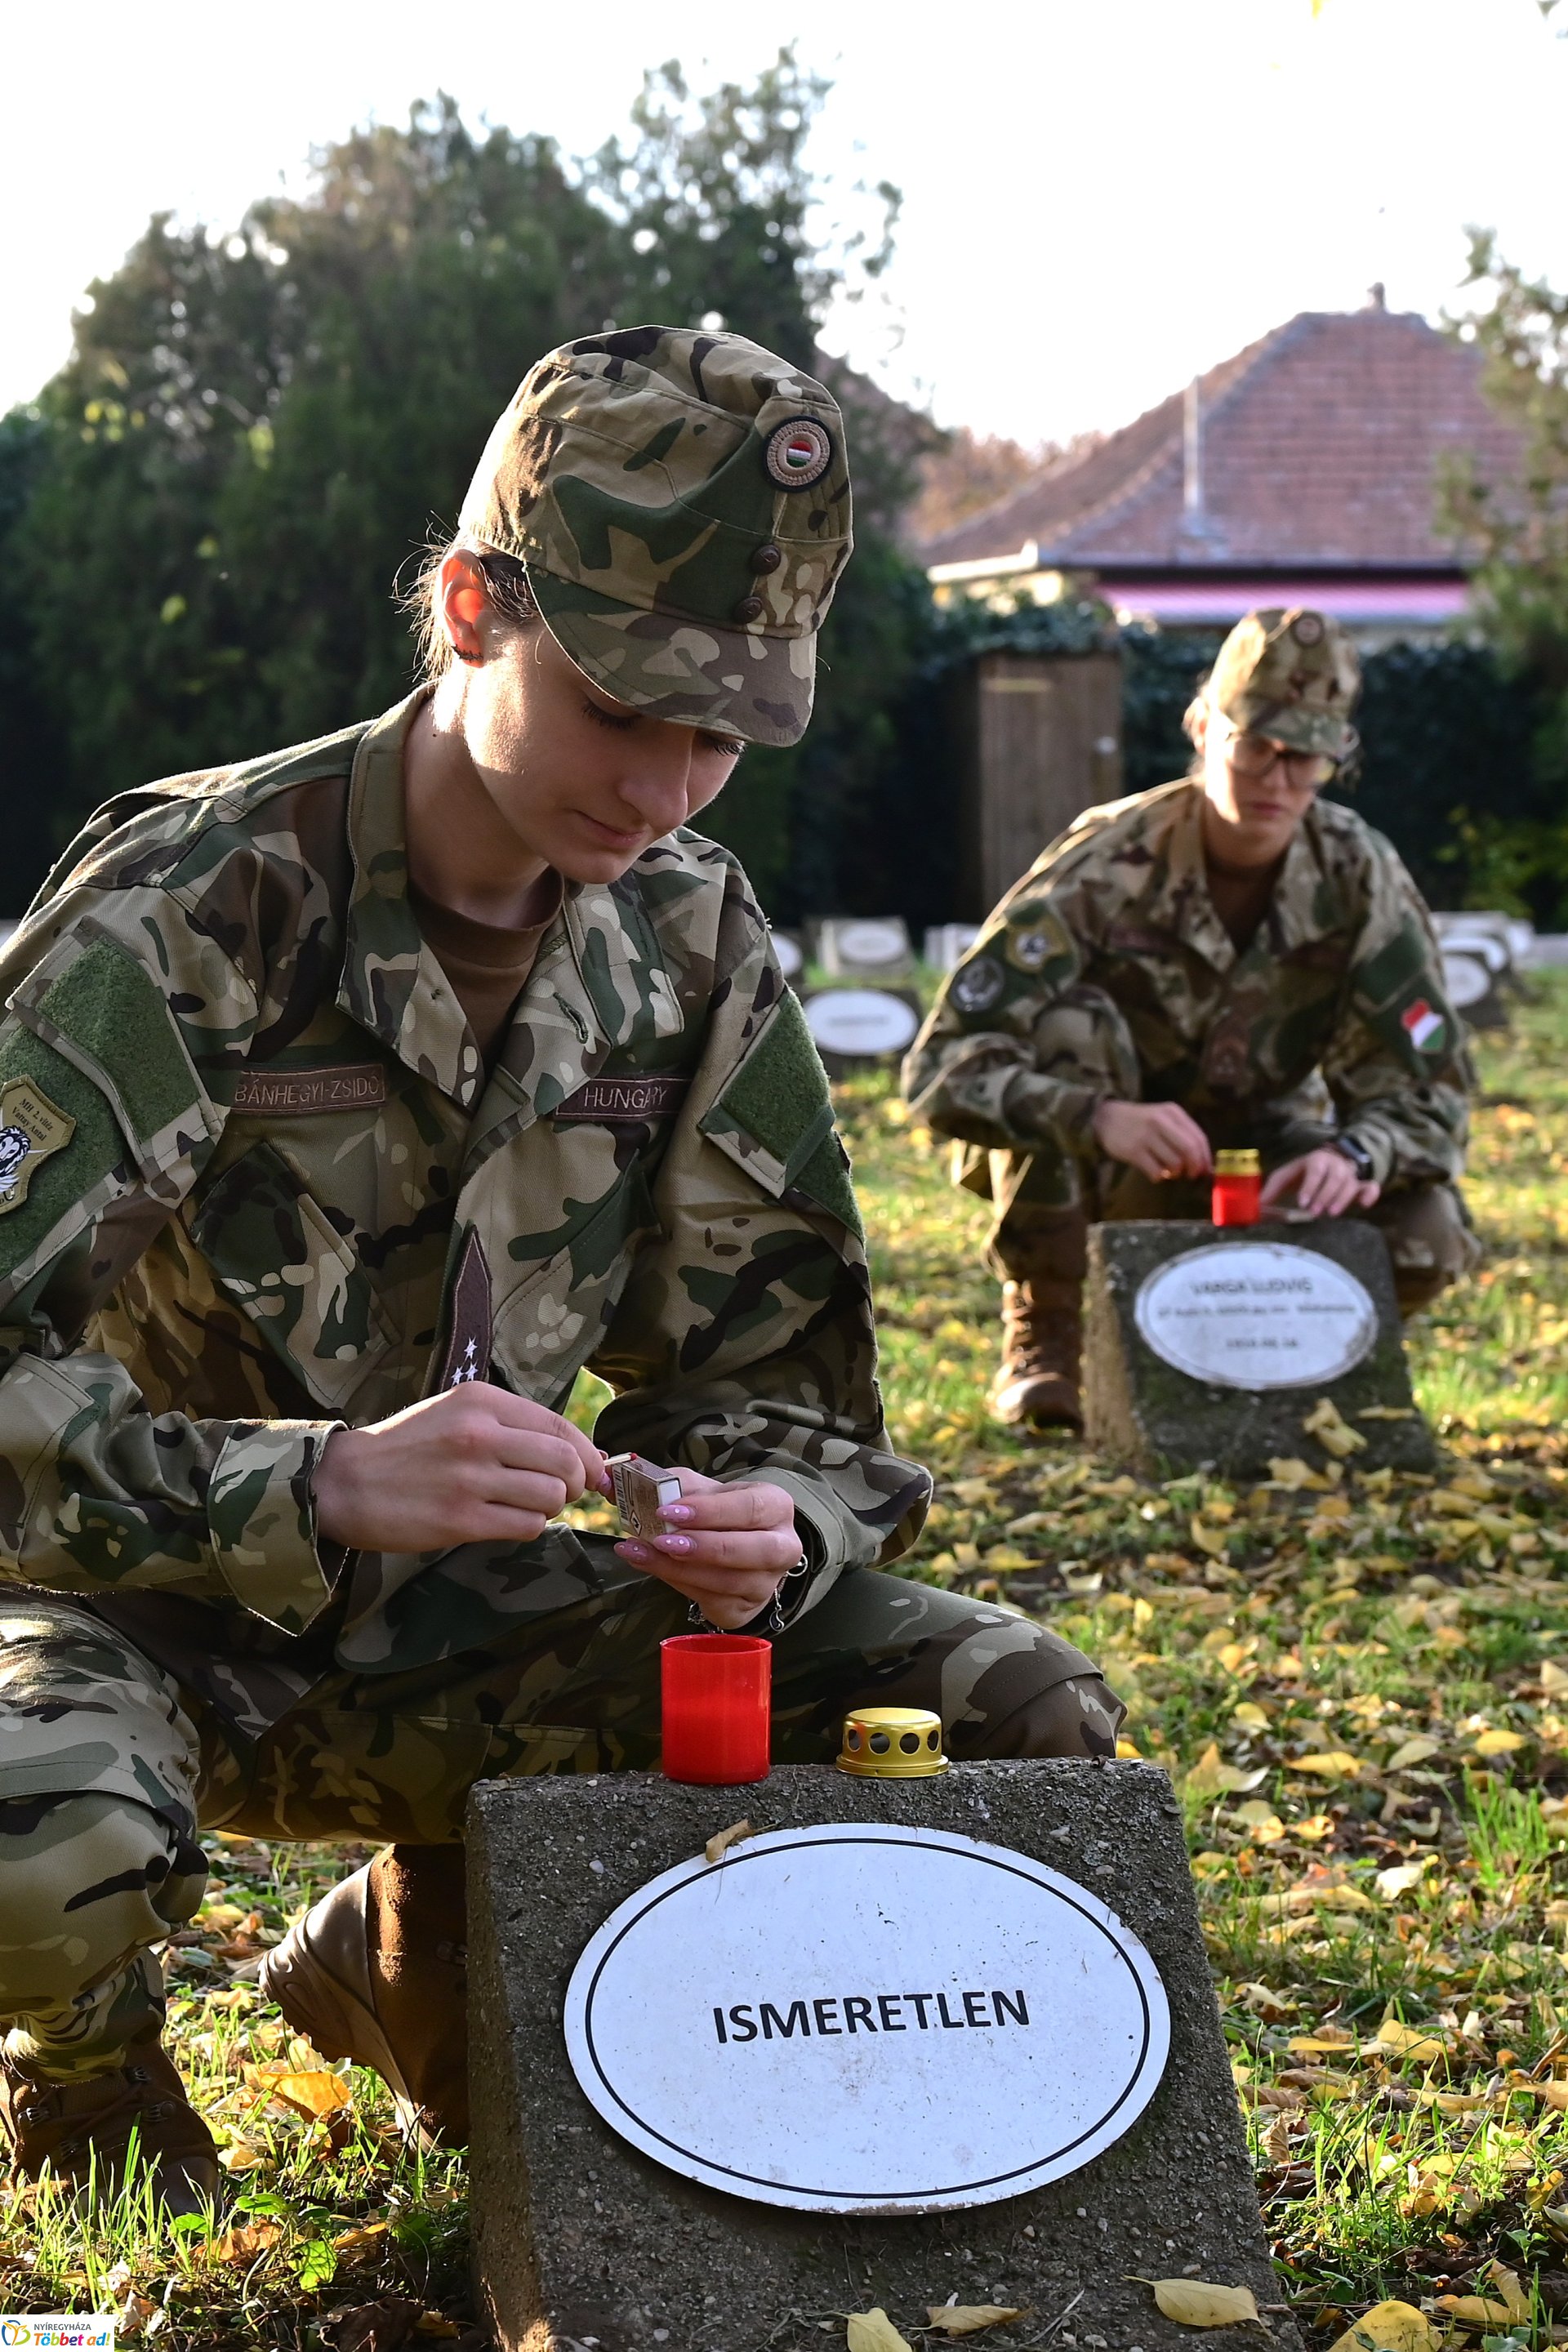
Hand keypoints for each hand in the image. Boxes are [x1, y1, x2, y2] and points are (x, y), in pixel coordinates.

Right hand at [313, 1384, 608, 1551]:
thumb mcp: (456, 1413)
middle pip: (565, 1462)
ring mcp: (471, 1478)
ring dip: (550, 1507)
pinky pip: (526, 1526)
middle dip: (577, 1482)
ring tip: (527, 1506)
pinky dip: (528, 1527)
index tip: (593, 1469)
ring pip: (551, 1496)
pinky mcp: (461, 1519)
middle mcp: (480, 1434)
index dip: (587, 1452)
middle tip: (562, 1492)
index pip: (561, 1426)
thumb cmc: (406, 1448)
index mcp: (481, 1401)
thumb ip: (512, 1426)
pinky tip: (507, 1521)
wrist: (345, 1482)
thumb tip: (580, 1453)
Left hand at [614, 1468, 800, 1629]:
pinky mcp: (745, 1610)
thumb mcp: (701, 1490)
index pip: (749, 1508)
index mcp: (776, 1507)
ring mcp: (766, 1583)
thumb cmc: (719, 1512)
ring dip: (678, 1568)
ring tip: (640, 1551)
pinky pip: (710, 1601)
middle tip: (661, 1538)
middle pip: (750, 1551)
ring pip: (727, 1581)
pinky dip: (676, 1583)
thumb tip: (614, 1478)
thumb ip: (666, 1483)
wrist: (737, 1546)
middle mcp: (782, 1547)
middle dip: (703, 1546)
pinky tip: (650, 1565)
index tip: (670, 1509)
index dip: (711, 1512)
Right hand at [1092, 1099, 1212, 1181]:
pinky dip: (1158, 1176)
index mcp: (1173, 1112)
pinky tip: (1154, 1172)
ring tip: (1168, 1171)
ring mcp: (1146, 1136)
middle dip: (1194, 1167)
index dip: (1205, 1158)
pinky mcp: (1134, 1151)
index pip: (1199, 1138)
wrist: (1107, 1118)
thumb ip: (1183, 1135)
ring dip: (1174, 1173)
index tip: (1206, 1171)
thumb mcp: (1163, 1118)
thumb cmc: (1141, 1122)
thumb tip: (1205, 1164)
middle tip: (1190, 1175)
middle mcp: (1161, 1121)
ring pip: (1174, 1163)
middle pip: (1189, 1150)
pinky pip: (1156, 1171)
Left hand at [1260, 1148, 1379, 1219]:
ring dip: (1342, 1198)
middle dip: (1324, 1195)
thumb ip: (1273, 1188)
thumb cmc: (1304, 1172)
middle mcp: (1336, 1164)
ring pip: (1351, 1184)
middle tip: (1315, 1212)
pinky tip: (1364, 1205)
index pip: (1315, 1170)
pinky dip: (1370, 1195)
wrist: (1330, 1161)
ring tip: (1332, 1213)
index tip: (1303, 1202)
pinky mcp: (1361, 1184)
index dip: (1310, 1186)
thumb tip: (1258, 1205)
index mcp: (1316, 1159)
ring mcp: (1350, 1174)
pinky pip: (1370, 1187)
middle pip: (1335, 1177)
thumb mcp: (1288, 1175)